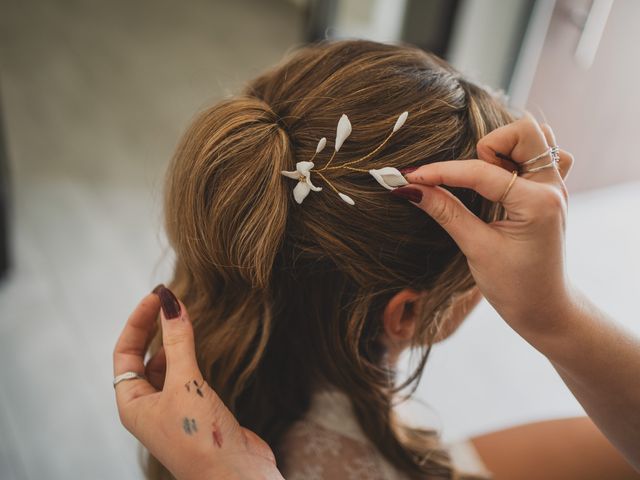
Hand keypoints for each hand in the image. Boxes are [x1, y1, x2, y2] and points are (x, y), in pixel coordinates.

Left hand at [113, 285, 282, 479]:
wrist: (236, 476)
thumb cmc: (201, 438)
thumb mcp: (185, 384)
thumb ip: (178, 342)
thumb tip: (171, 302)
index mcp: (133, 405)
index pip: (125, 353)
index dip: (138, 322)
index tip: (156, 296)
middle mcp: (150, 407)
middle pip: (144, 358)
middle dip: (154, 328)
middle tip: (169, 299)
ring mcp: (175, 409)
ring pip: (167, 366)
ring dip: (173, 341)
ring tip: (184, 315)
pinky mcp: (199, 410)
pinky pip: (188, 375)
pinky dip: (191, 355)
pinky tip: (201, 344)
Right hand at [398, 114, 575, 339]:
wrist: (546, 309)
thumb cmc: (515, 287)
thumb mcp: (476, 250)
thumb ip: (445, 212)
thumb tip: (410, 189)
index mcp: (537, 204)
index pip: (480, 172)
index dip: (439, 172)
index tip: (409, 176)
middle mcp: (552, 187)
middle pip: (524, 131)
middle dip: (487, 146)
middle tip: (468, 177)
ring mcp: (556, 186)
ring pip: (537, 136)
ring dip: (506, 148)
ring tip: (488, 177)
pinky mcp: (551, 191)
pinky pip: (545, 153)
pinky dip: (521, 156)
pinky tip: (504, 177)